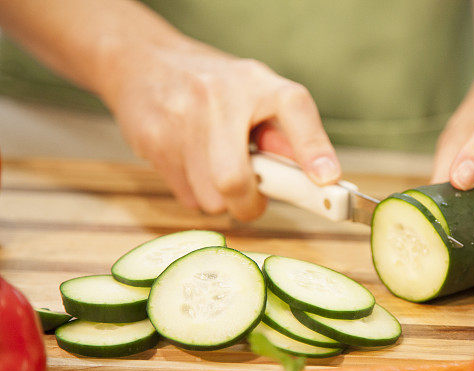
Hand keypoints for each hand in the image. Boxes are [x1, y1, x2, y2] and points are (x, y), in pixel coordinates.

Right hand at [102, 42, 339, 220]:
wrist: (144, 61)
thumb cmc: (216, 87)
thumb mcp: (260, 96)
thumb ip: (290, 136)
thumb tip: (320, 177)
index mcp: (258, 83)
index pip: (294, 109)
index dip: (312, 149)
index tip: (327, 180)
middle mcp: (219, 96)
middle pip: (233, 181)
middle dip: (248, 204)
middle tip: (253, 199)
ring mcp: (181, 119)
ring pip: (210, 198)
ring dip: (222, 199)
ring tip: (219, 169)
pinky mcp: (153, 140)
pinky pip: (187, 196)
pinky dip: (198, 192)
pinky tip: (193, 164)